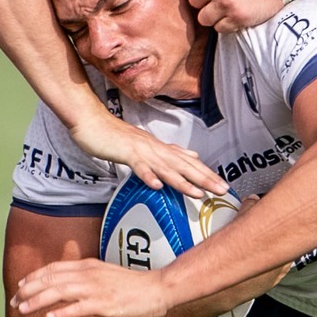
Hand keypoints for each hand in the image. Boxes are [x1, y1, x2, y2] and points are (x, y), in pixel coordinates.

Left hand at [12, 258, 173, 316]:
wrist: (159, 289)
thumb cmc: (135, 286)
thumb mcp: (107, 275)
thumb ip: (88, 278)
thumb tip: (70, 286)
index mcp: (89, 266)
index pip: (54, 268)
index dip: (34, 277)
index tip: (20, 287)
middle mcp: (89, 275)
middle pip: (52, 279)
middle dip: (29, 290)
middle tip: (14, 301)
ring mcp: (97, 289)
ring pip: (60, 292)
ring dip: (38, 301)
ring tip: (22, 310)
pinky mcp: (106, 304)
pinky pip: (79, 308)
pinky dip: (62, 312)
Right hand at [67, 110, 225, 196]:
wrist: (92, 122)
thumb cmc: (116, 137)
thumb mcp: (146, 145)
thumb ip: (168, 151)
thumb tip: (192, 154)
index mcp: (161, 148)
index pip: (189, 162)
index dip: (207, 174)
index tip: (224, 186)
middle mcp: (156, 148)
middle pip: (184, 165)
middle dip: (204, 178)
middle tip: (222, 190)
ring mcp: (141, 150)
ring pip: (166, 167)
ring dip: (182, 181)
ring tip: (198, 193)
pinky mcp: (125, 153)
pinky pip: (138, 166)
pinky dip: (148, 176)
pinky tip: (157, 186)